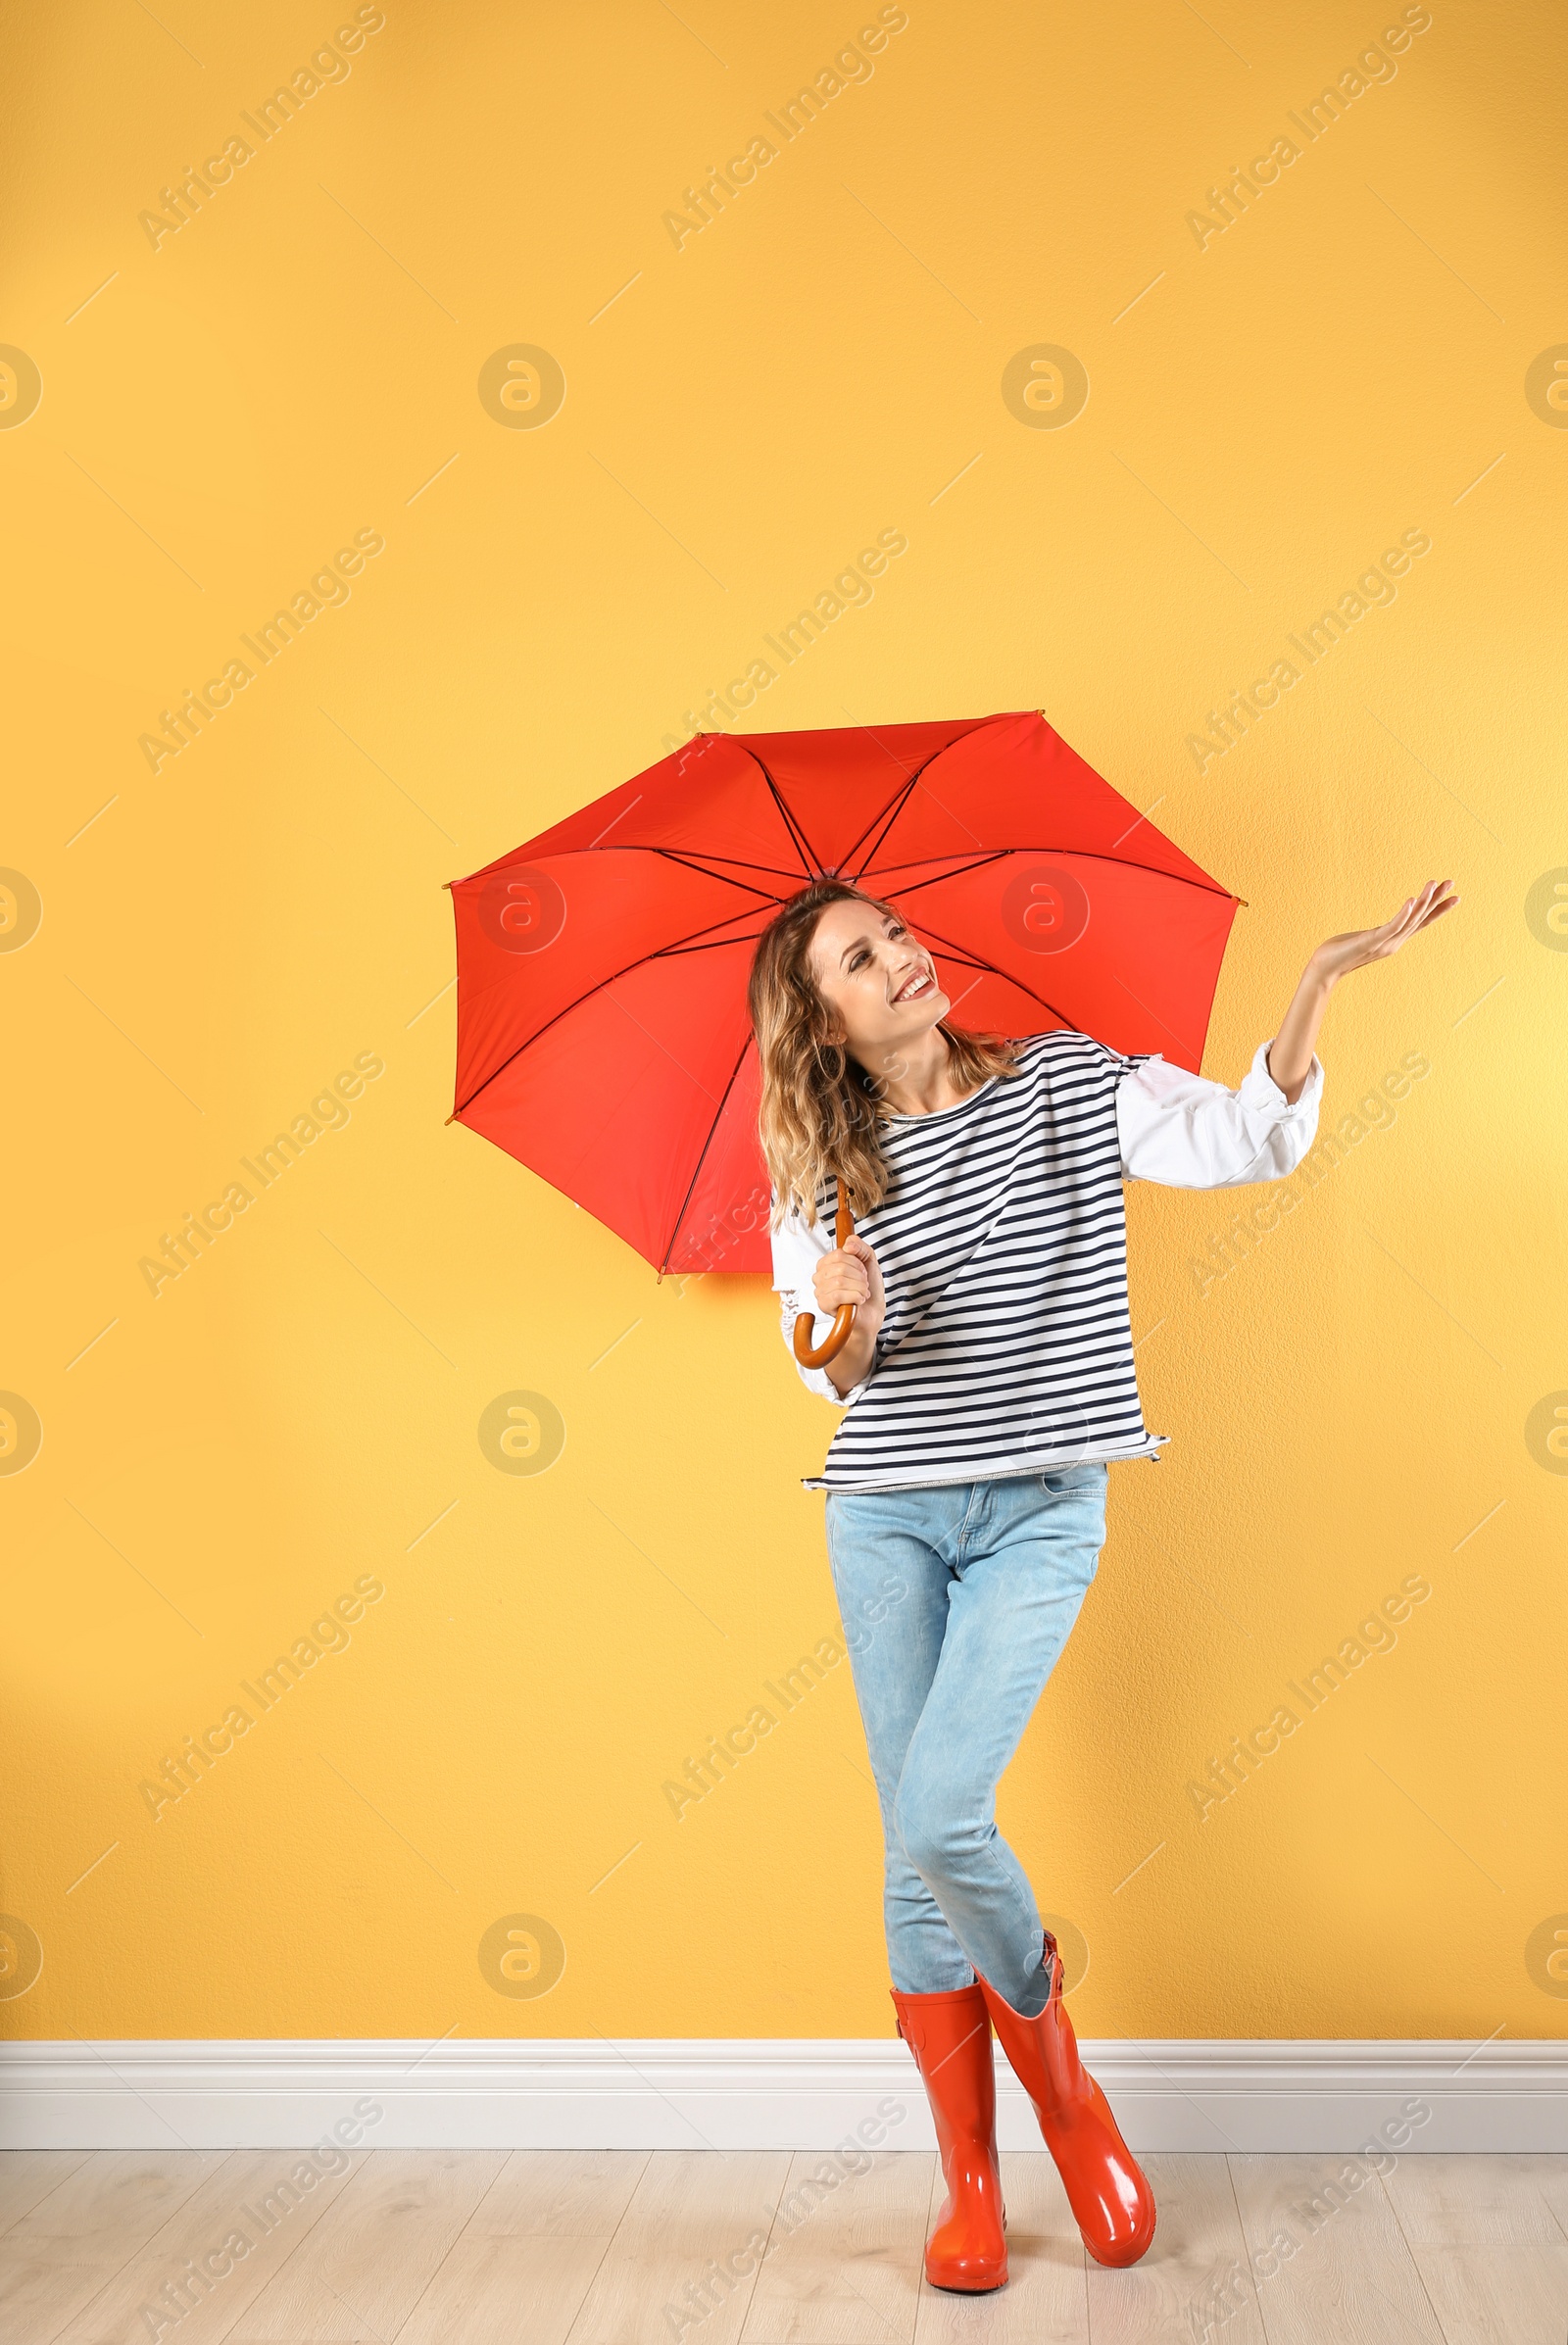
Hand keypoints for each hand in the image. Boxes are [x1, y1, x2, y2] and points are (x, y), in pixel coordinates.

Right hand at [813, 1233, 885, 1334]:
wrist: (873, 1312)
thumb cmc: (869, 1287)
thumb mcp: (869, 1260)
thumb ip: (860, 1246)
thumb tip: (847, 1244)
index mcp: (827, 1264)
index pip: (839, 1254)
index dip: (856, 1262)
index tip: (863, 1271)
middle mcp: (820, 1277)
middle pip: (840, 1268)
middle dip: (859, 1277)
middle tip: (864, 1284)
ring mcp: (820, 1291)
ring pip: (839, 1281)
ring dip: (859, 1288)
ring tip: (863, 1293)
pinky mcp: (824, 1305)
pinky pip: (837, 1295)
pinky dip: (855, 1297)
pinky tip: (859, 1300)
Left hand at [1310, 878, 1459, 984]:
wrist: (1323, 970)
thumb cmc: (1339, 953)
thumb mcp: (1365, 941)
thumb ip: (1377, 935)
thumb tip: (1382, 930)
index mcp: (1393, 940)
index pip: (1421, 922)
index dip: (1438, 910)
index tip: (1455, 896)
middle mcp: (1393, 943)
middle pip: (1420, 919)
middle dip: (1436, 900)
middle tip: (1451, 882)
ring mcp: (1383, 943)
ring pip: (1409, 920)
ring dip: (1422, 901)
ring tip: (1432, 883)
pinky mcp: (1370, 942)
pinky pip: (1390, 927)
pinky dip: (1402, 915)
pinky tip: (1411, 901)